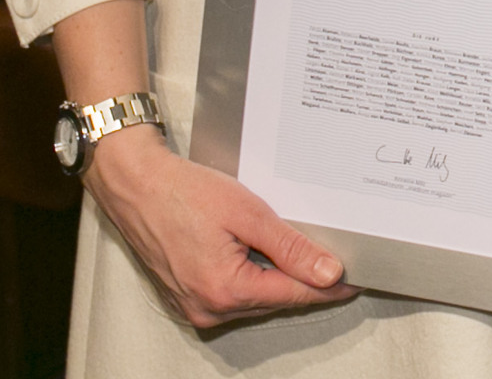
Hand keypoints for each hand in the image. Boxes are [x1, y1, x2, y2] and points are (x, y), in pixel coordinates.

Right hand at [84, 125, 354, 328]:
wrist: (135, 184)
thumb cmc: (183, 192)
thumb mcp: (247, 213)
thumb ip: (290, 247)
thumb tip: (328, 273)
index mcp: (225, 290)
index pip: (295, 294)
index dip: (329, 286)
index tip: (356, 278)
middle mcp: (209, 307)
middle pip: (276, 299)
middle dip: (306, 280)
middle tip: (337, 257)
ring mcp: (195, 305)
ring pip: (256, 298)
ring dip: (279, 278)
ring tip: (303, 252)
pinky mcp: (187, 296)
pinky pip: (234, 294)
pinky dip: (253, 277)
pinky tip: (265, 255)